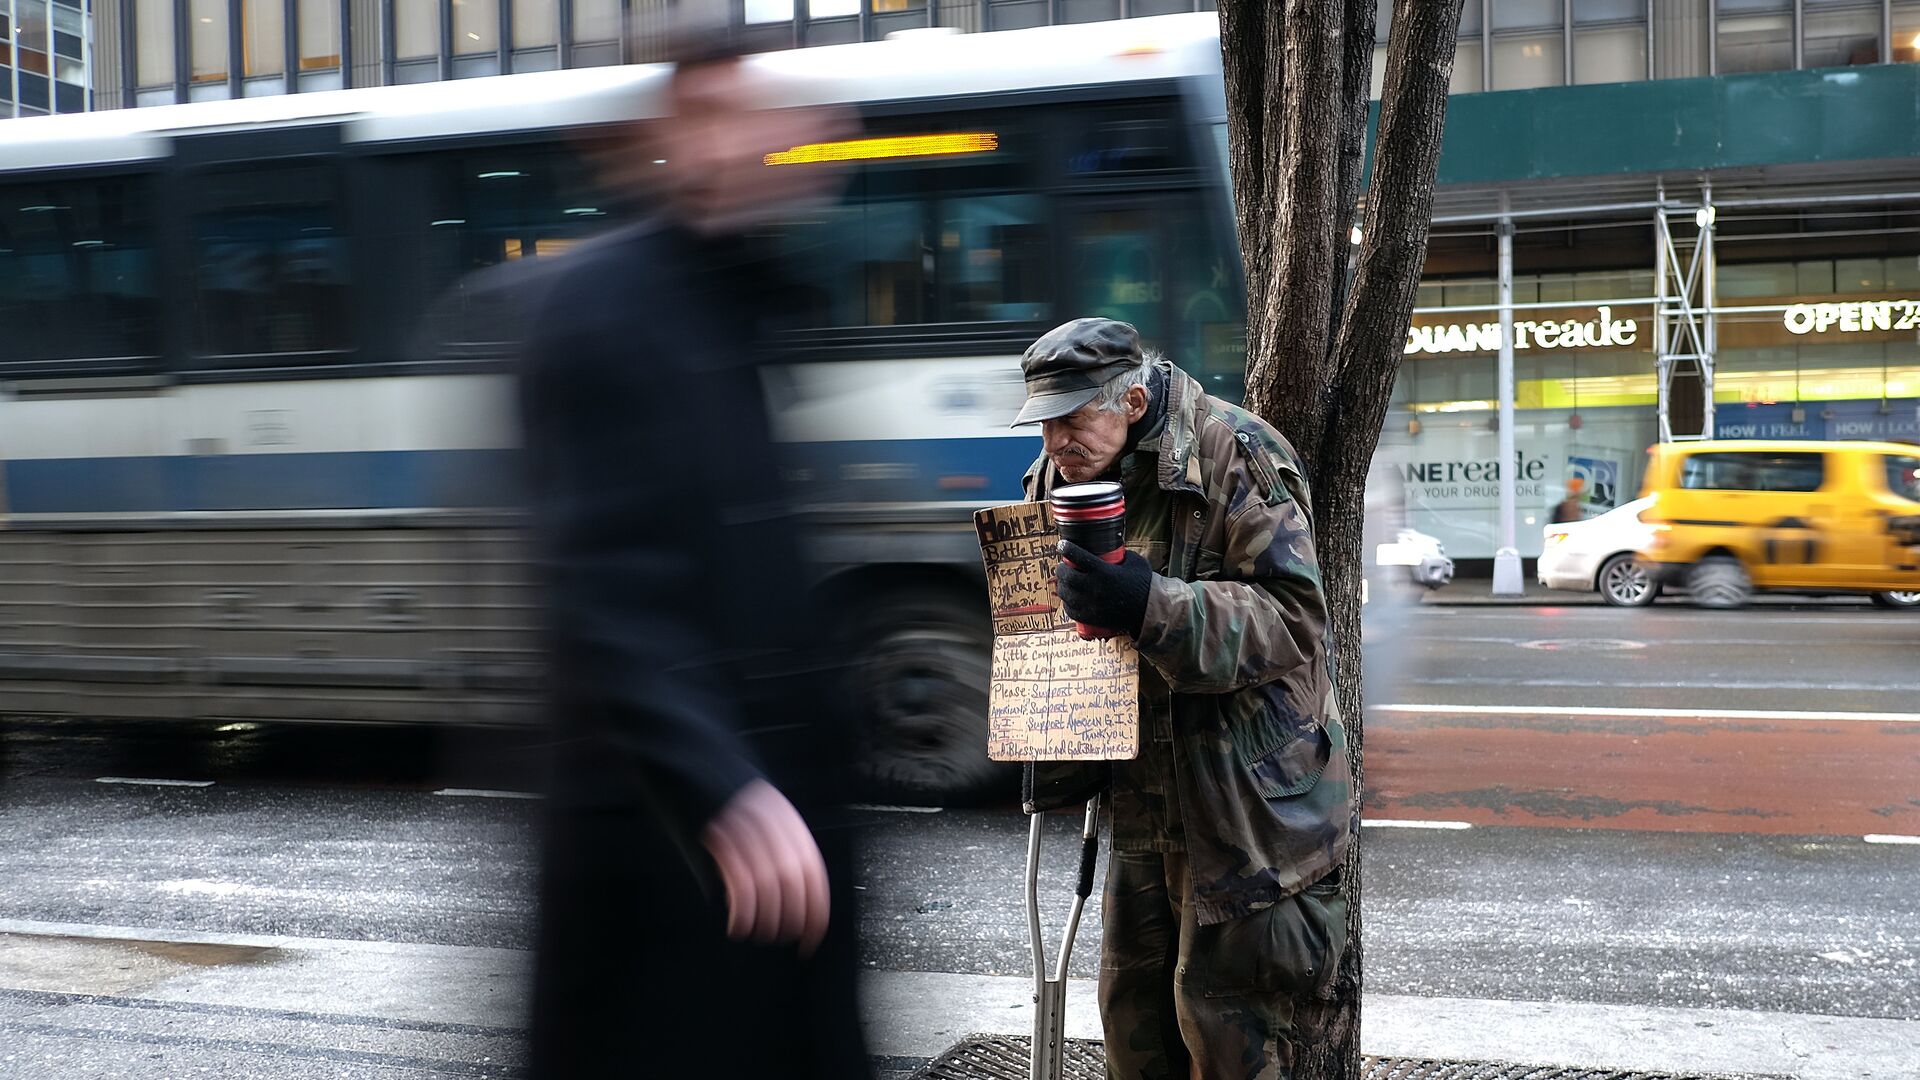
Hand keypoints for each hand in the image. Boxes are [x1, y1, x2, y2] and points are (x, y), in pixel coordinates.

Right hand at [700, 779, 830, 955]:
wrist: (681, 752)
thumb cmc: (713, 790)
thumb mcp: (752, 812)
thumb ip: (768, 848)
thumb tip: (780, 899)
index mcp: (783, 816)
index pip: (812, 871)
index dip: (816, 909)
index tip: (812, 936)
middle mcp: (769, 818)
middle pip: (793, 878)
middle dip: (791, 917)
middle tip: (780, 936)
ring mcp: (742, 823)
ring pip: (767, 881)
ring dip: (765, 918)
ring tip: (756, 933)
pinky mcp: (715, 830)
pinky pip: (738, 878)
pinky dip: (742, 909)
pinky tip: (738, 924)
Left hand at [1056, 541, 1153, 639]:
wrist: (1149, 610)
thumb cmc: (1143, 583)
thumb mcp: (1134, 562)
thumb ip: (1120, 554)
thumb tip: (1109, 549)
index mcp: (1104, 571)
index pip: (1077, 556)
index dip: (1066, 548)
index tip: (1061, 545)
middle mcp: (1094, 588)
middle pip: (1067, 576)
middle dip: (1060, 569)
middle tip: (1062, 567)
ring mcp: (1091, 604)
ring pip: (1066, 594)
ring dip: (1061, 586)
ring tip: (1063, 582)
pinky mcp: (1091, 618)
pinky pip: (1071, 611)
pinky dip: (1067, 603)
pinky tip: (1068, 599)